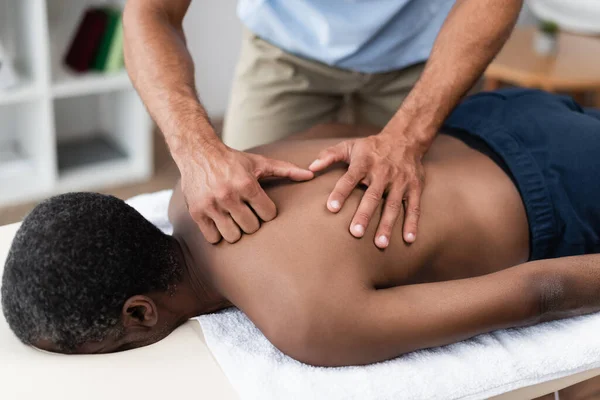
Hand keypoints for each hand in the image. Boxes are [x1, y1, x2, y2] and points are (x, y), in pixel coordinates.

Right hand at [180, 143, 313, 242]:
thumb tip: (311, 175)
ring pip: (232, 236)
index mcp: (246, 184)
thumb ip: (286, 169)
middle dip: (252, 222)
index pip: (268, 215)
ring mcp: (211, 205)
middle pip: (251, 228)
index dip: (267, 212)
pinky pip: (213, 238)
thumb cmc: (232, 160)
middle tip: (246, 213)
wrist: (197, 152)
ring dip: (235, 231)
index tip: (260, 206)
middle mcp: (228, 195)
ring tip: (233, 219)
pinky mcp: (196, 212)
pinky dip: (217, 234)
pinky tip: (220, 222)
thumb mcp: (260, 162)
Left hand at [308, 132, 425, 248]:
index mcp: (364, 163)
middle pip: (372, 196)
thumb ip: (329, 156)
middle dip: (364, 215)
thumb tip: (310, 168)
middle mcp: (383, 172)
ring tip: (380, 244)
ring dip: (387, 225)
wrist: (405, 139)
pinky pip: (413, 207)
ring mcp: (400, 181)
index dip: (341, 192)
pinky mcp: (414, 187)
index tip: (332, 208)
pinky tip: (408, 239)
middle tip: (355, 233)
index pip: (350, 178)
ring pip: (393, 205)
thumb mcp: (350, 146)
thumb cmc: (371, 147)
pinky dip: (412, 223)